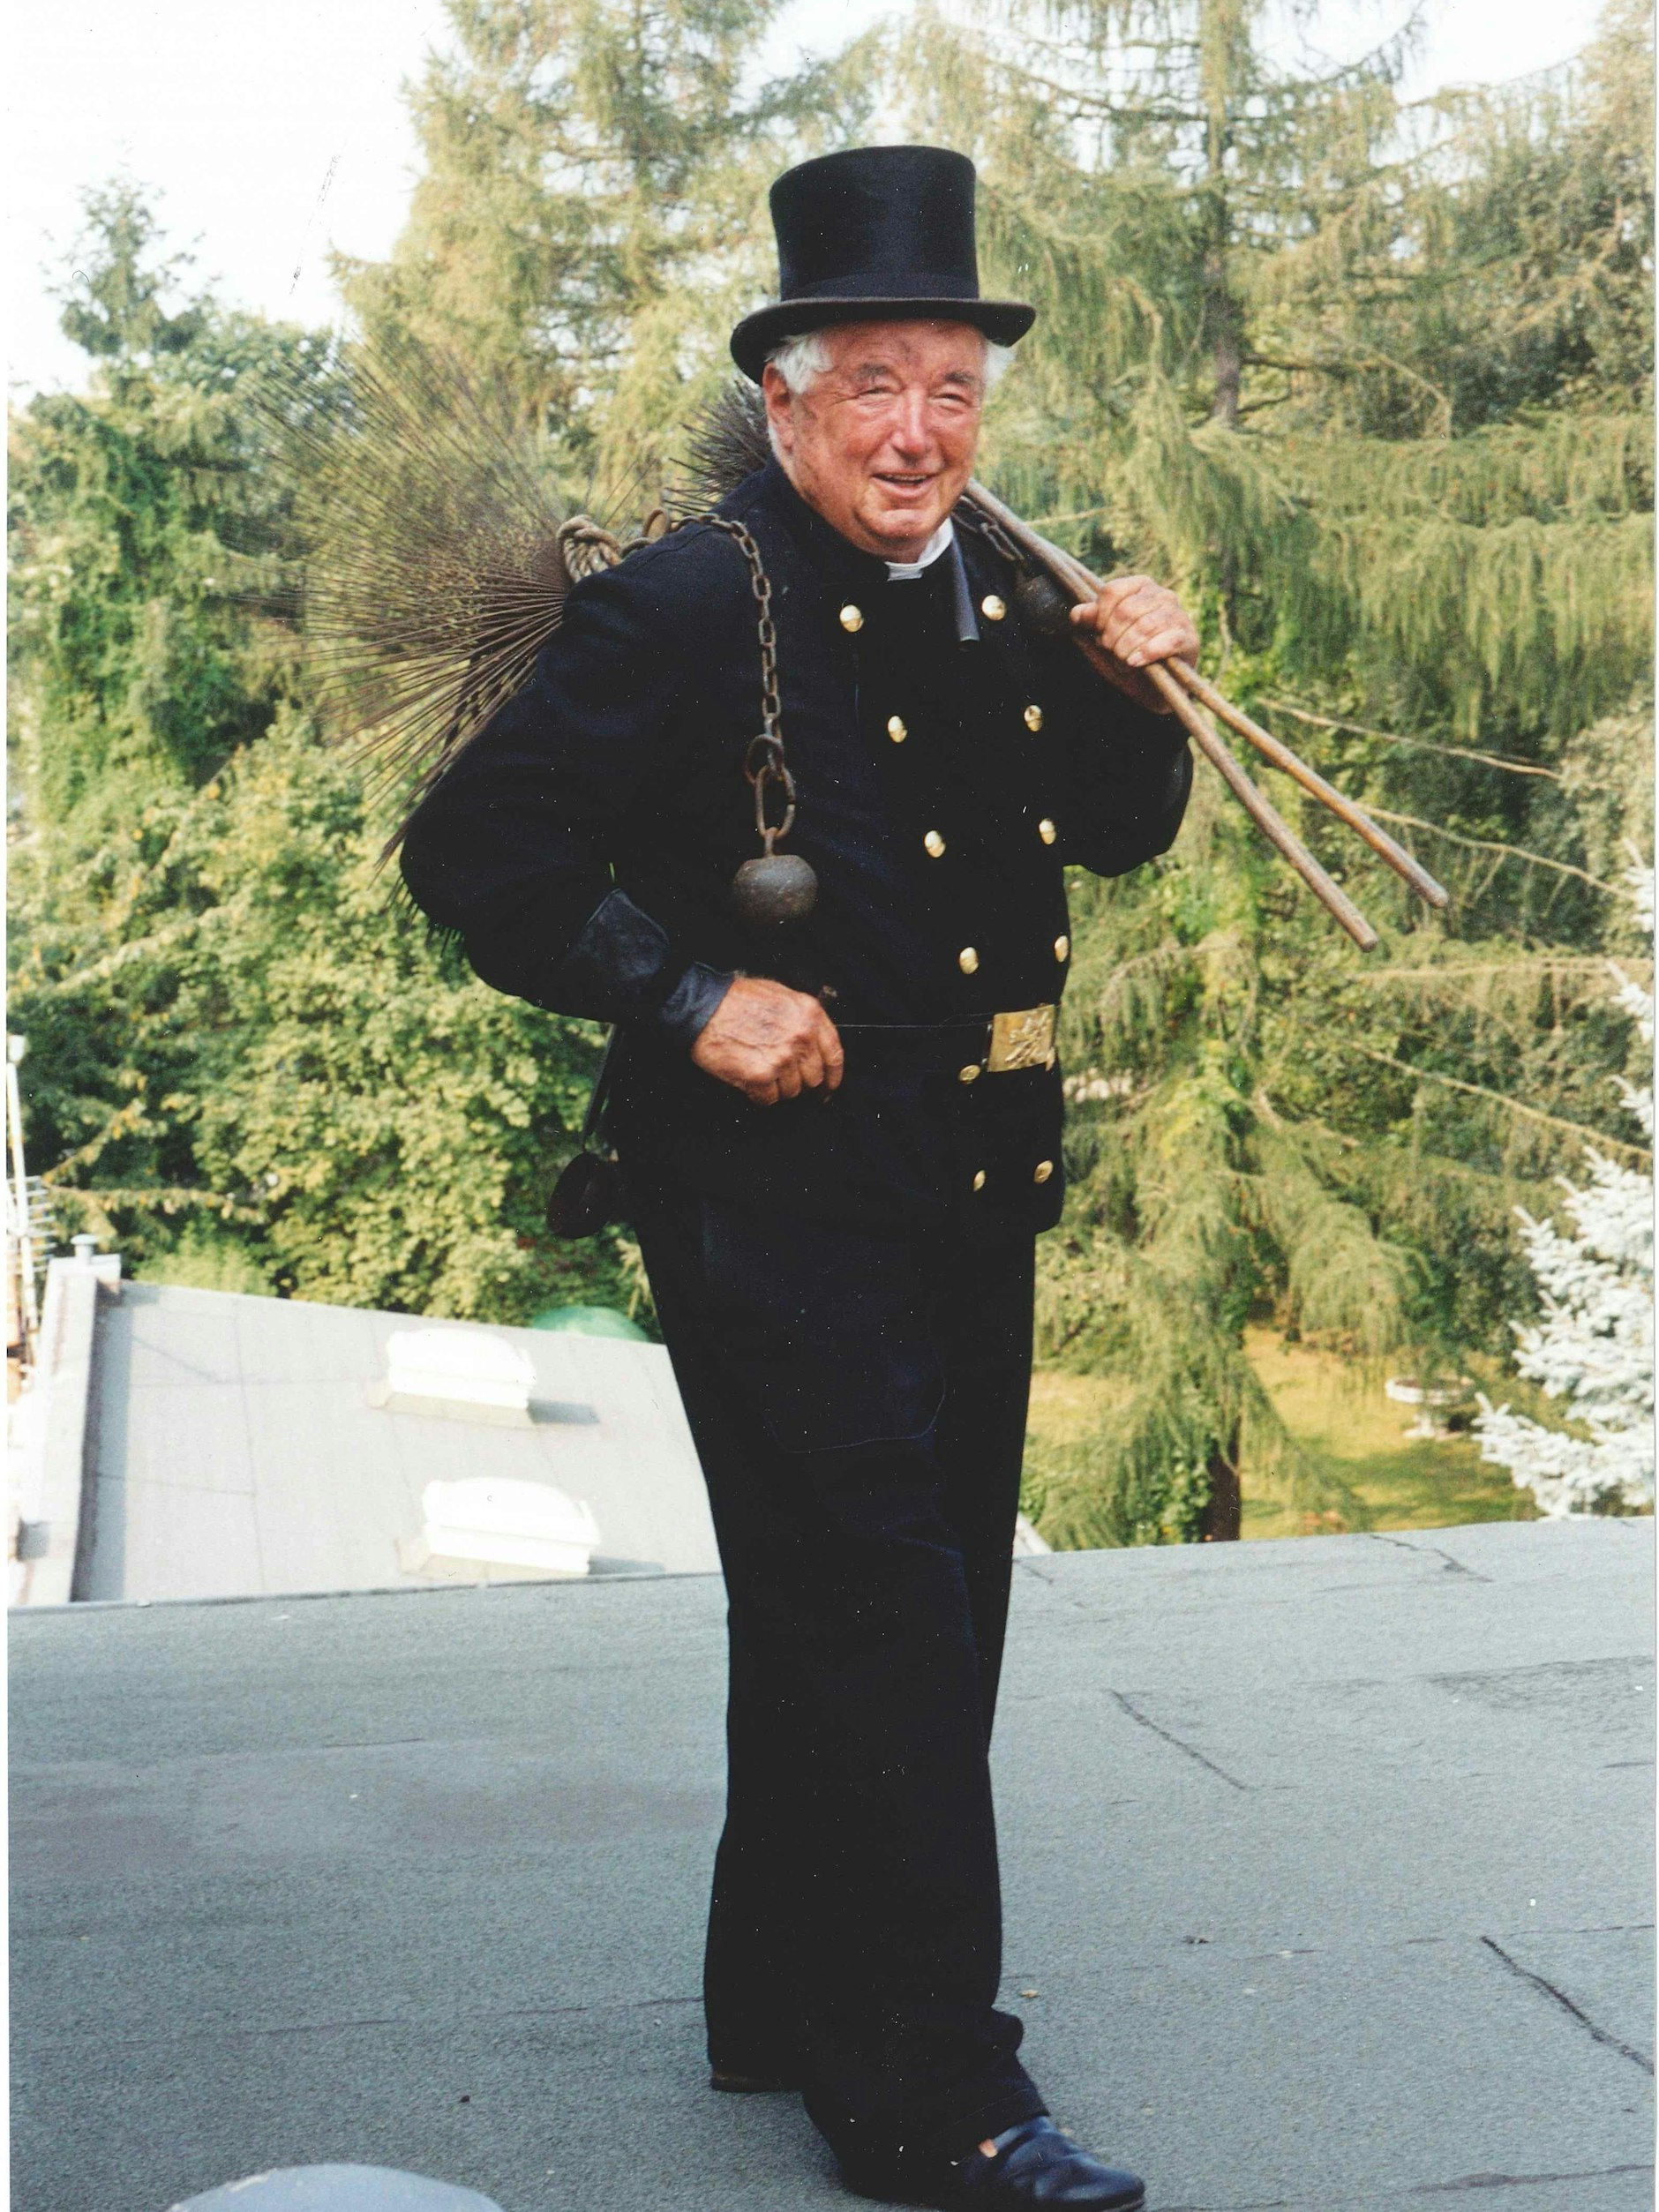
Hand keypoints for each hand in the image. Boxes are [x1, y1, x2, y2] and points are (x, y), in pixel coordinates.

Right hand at [690, 976, 843, 1105]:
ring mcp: (782, 1058)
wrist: (703, 1007)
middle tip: (783, 1079)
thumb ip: (802, 1019)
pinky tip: (749, 1081)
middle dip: (800, 1082)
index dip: (833, 1076)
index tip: (828, 1087)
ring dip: (777, 1088)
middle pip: (814, 1078)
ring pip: (791, 1091)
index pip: (834, 1055)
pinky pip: (769, 1099)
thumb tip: (811, 1043)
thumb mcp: (780, 996)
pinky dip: (759, 1095)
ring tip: (760, 1072)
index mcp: (810, 1015)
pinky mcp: (761, 1076)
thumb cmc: (735, 999)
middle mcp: (801, 1037)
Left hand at [1069, 575, 1198, 711]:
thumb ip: (1088, 623)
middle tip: (1112, 653)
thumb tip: (1078, 613)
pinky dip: (1147, 653)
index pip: (1112, 591)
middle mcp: (1162, 595)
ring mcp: (1178, 615)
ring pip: (1145, 626)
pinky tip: (1136, 663)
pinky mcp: (1188, 638)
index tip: (1098, 635)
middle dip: (1112, 637)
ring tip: (1124, 662)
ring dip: (1127, 649)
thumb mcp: (1101, 640)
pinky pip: (1167, 641)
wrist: (1152, 689)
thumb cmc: (1126, 657)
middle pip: (1126, 610)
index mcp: (1139, 587)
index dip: (1099, 616)